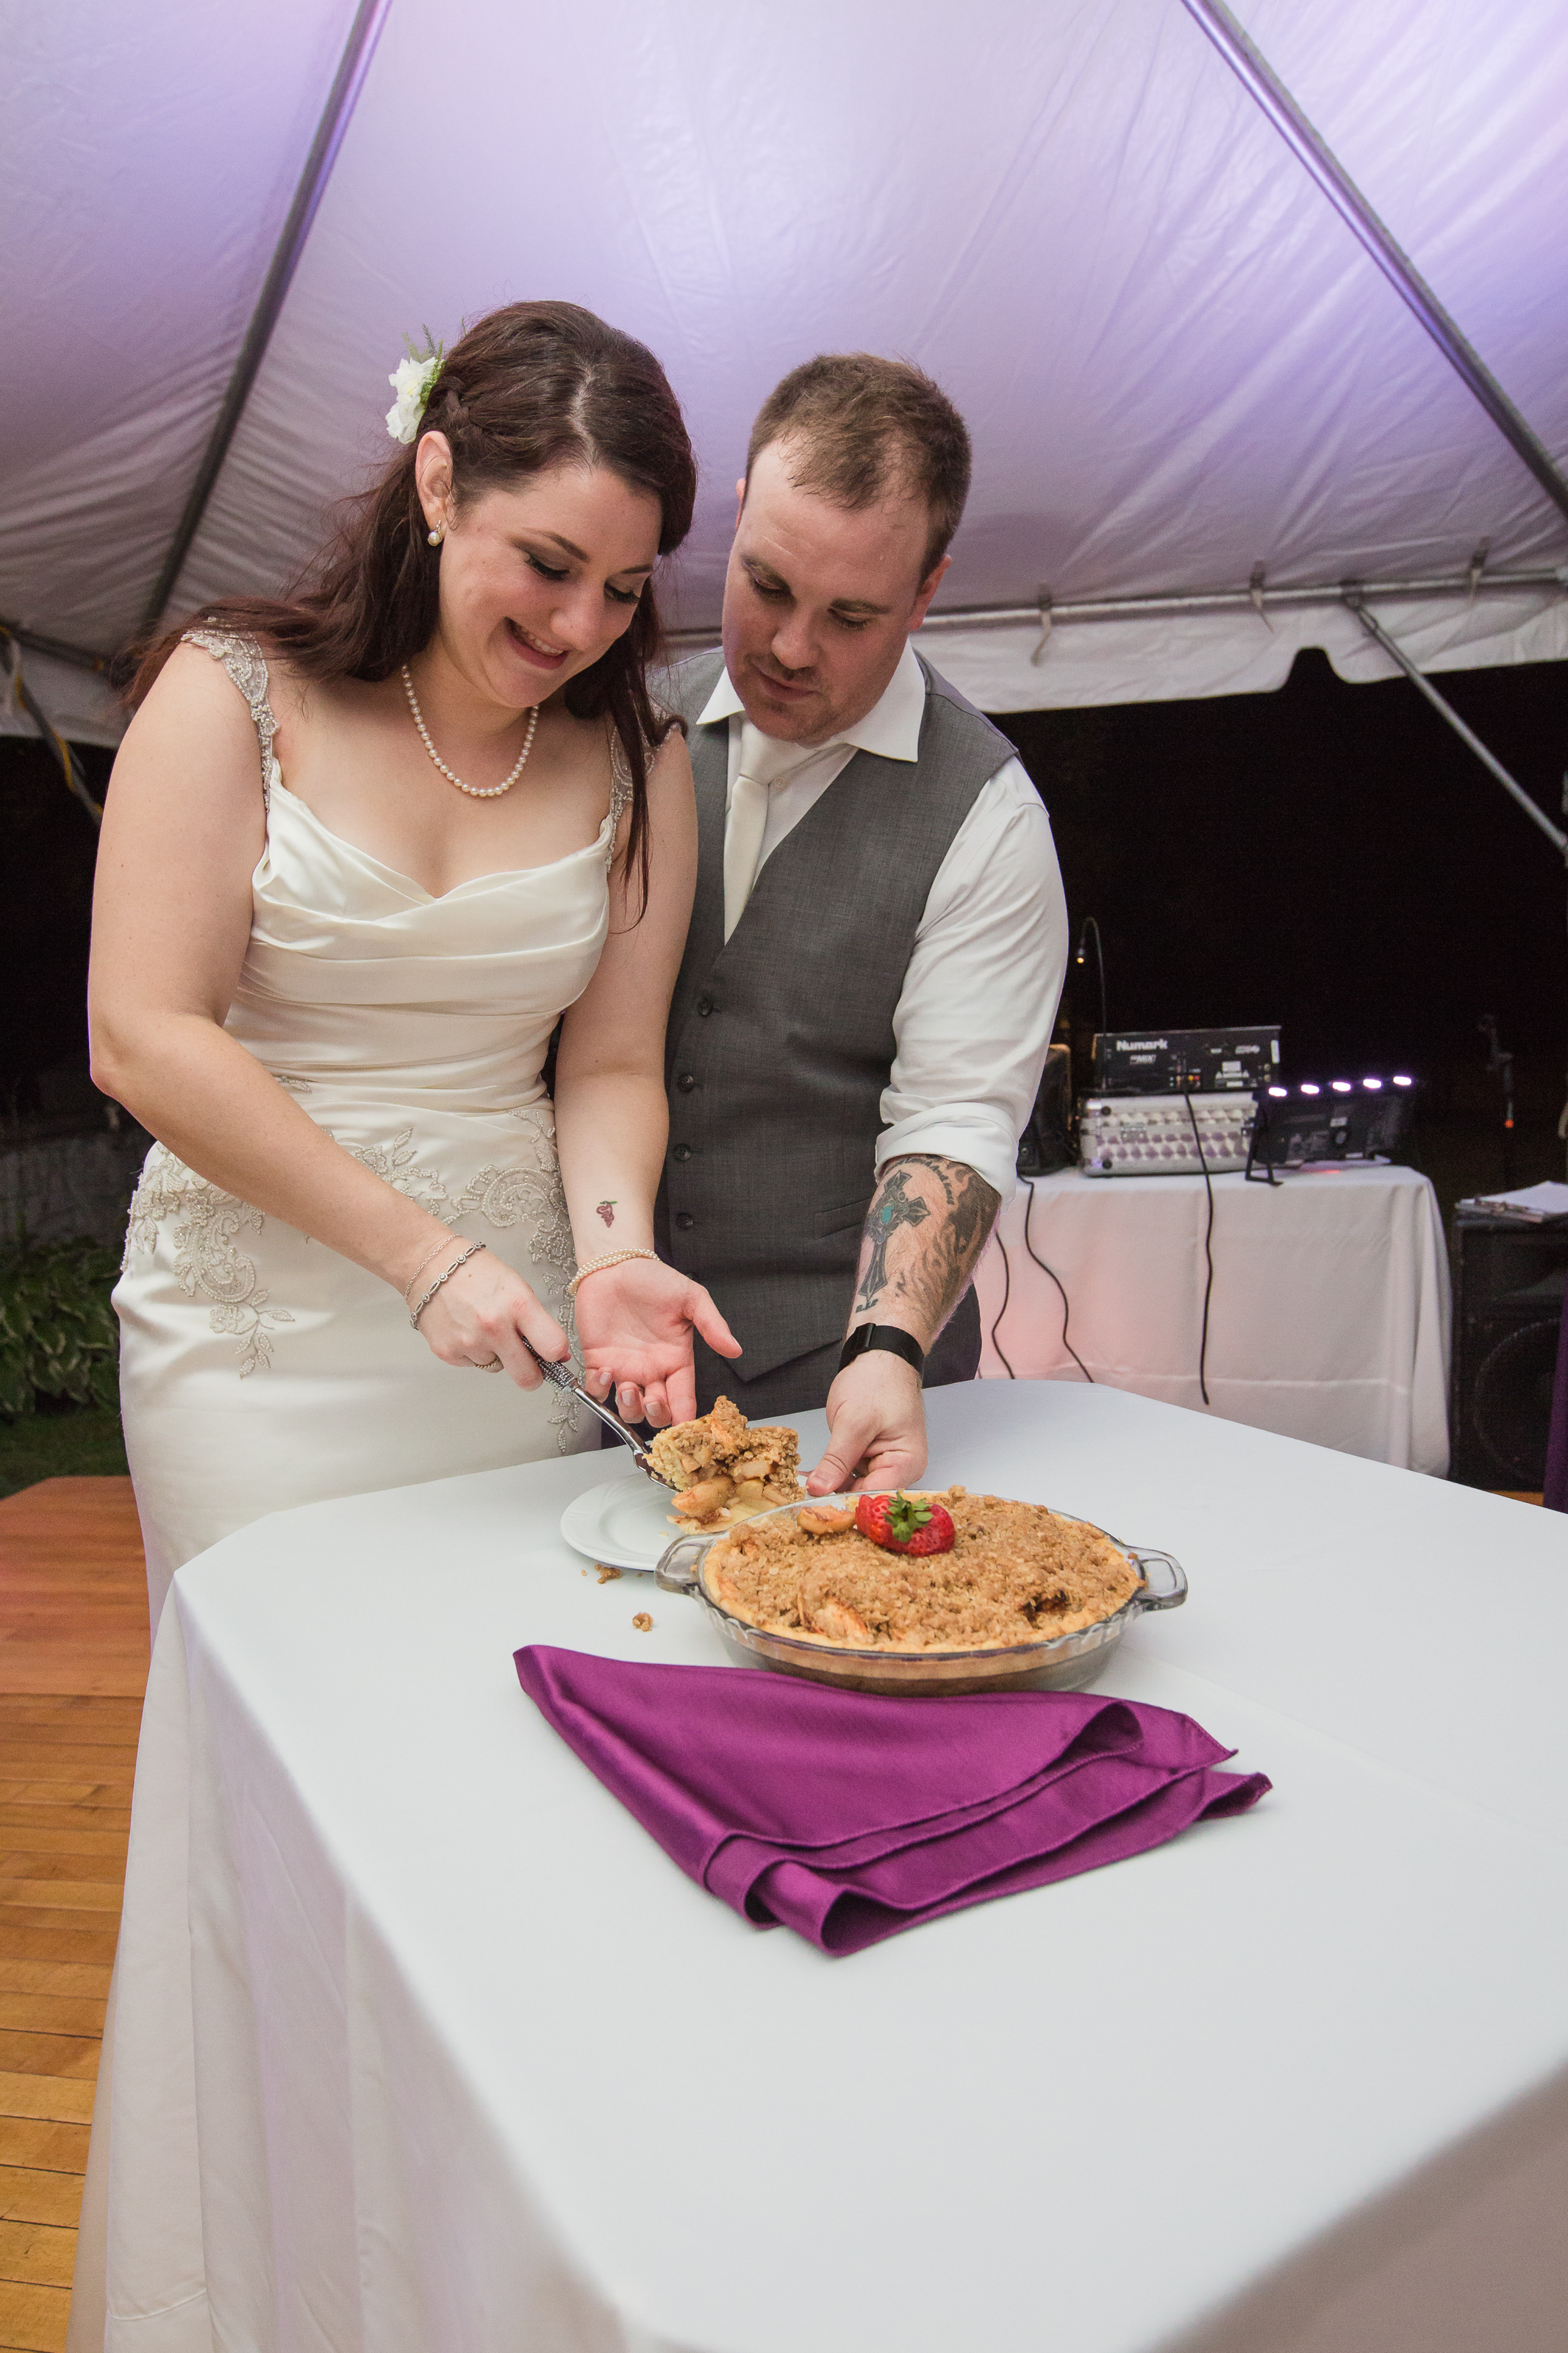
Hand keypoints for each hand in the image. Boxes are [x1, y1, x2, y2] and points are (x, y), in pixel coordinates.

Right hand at [415, 1247, 568, 1386]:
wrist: (431, 1267)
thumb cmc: (476, 1272)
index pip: (553, 1348)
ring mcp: (469, 1343)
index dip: (557, 1355)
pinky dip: (474, 1353)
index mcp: (518, 1305)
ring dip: (497, 1355)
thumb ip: (537, 1320)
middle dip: (532, 1375)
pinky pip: (474, 1365)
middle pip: (527, 1377)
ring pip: (498, 1368)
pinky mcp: (448, 1353)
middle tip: (529, 1365)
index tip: (554, 1356)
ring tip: (484, 1328)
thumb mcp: (517, 1287)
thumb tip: (555, 1353)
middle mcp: (494, 1327)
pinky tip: (467, 1330)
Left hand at [572, 1256, 739, 1427]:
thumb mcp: (691, 1298)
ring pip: (628, 1408)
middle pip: (657, 1413)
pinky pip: (596, 1390)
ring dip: (628, 1407)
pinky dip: (599, 1390)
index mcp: (676, 1360)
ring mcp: (624, 1368)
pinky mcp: (598, 1361)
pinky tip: (607, 1370)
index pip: (684, 1398)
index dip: (686, 1417)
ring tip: (628, 1386)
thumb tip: (735, 1350)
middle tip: (652, 1399)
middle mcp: (651, 1370)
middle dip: (656, 1416)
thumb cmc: (654, 1279)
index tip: (685, 1426)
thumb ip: (712, 1325)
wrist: (616, 1265)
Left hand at [806, 1352, 927, 1494]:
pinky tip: (812, 1474)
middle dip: (835, 1496)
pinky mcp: (869, 1459)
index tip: (816, 1507)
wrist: (880, 1358)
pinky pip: (849, 1475)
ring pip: (854, 1488)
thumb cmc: (878, 1382)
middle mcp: (899, 1470)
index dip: (847, 1504)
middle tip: (803, 1497)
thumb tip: (818, 1489)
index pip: (876, 1497)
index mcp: (906, 1464)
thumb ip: (837, 1459)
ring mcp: (884, 1465)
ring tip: (803, 1484)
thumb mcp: (853, 1421)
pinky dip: (831, 1474)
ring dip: (830, 1486)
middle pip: (865, 1496)